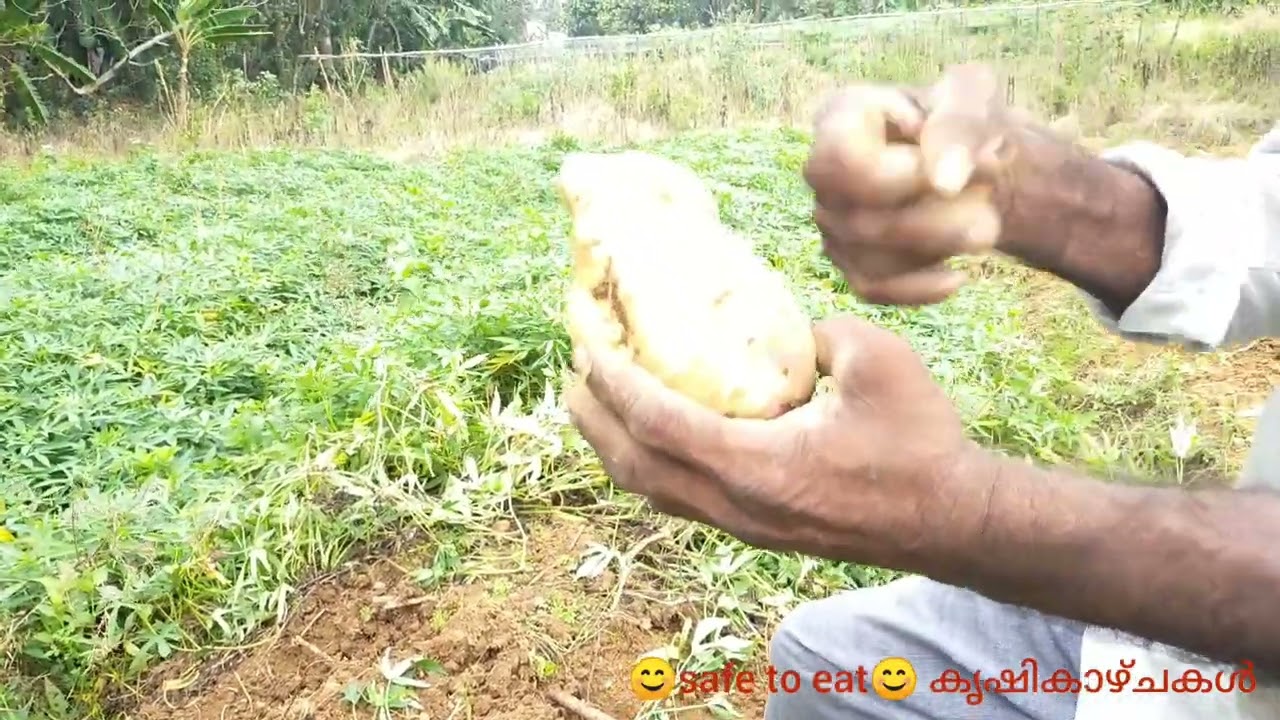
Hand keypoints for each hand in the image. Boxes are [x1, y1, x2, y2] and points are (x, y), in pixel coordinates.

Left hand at [565, 315, 991, 563]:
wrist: (949, 520)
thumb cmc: (920, 443)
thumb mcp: (879, 361)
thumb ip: (822, 332)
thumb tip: (785, 328)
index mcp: (759, 468)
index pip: (660, 425)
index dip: (616, 385)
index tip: (586, 345)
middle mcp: (737, 506)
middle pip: (636, 466)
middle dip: (594, 417)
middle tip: (573, 369)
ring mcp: (742, 525)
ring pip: (651, 490)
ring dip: (613, 445)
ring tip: (592, 401)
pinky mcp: (753, 530)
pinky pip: (677, 498)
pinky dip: (646, 463)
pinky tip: (647, 434)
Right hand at [805, 63, 1016, 305]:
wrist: (967, 165)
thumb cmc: (961, 122)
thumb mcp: (974, 98)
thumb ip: (961, 125)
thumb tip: (945, 182)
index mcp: (837, 119)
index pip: (845, 163)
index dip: (908, 174)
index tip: (959, 162)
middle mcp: (821, 177)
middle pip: (863, 220)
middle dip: (941, 217)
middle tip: (989, 194)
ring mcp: (831, 225)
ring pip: (872, 260)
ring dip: (942, 248)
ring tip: (985, 219)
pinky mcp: (849, 264)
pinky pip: (874, 289)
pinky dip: (922, 288)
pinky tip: (958, 274)